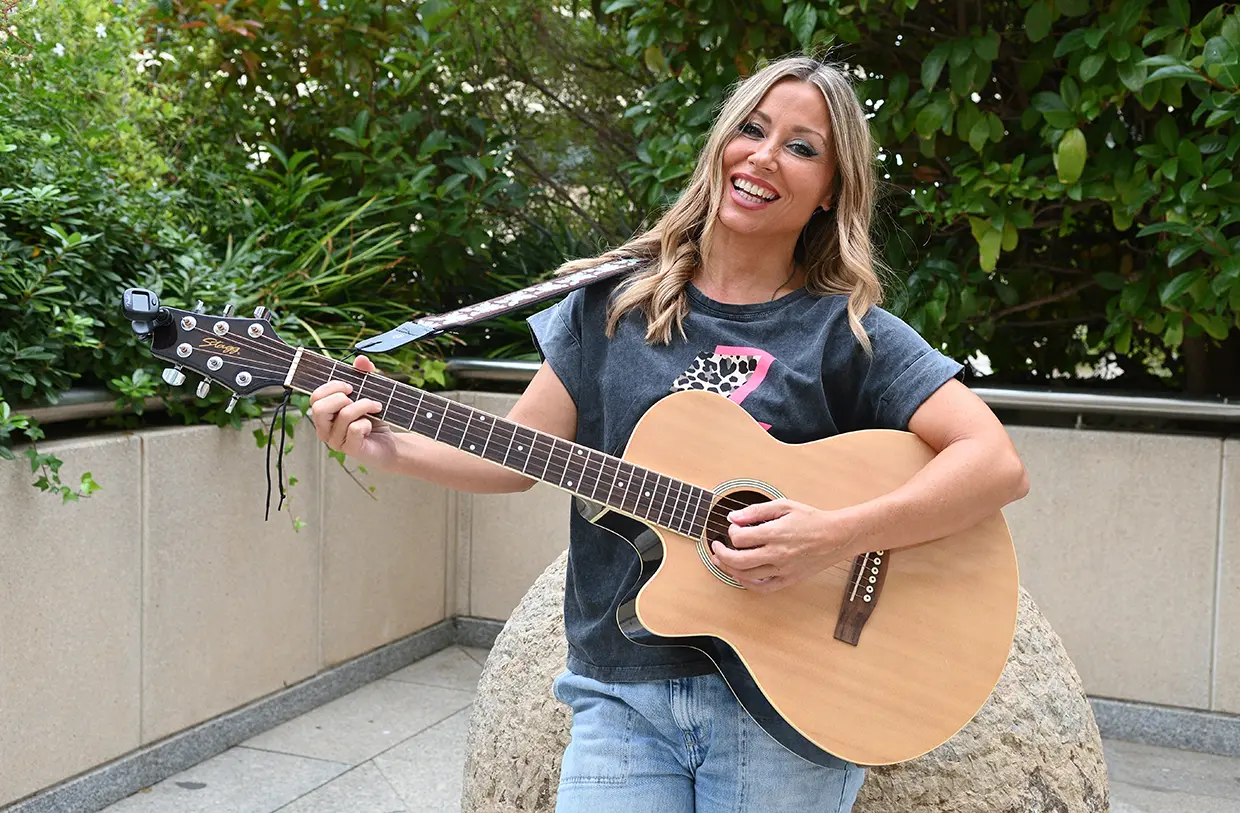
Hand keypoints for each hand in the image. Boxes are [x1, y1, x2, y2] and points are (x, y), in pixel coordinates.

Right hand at [308, 355, 397, 468]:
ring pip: (343, 415)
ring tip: (375, 407)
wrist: (389, 445)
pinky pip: (355, 429)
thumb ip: (363, 375)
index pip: (314, 397)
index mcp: (324, 415)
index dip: (332, 387)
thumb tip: (361, 358)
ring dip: (363, 406)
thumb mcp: (368, 394)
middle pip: (319, 407)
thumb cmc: (373, 420)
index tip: (350, 386)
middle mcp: (324, 429)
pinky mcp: (350, 449)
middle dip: (341, 397)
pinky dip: (367, 422)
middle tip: (357, 397)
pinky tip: (372, 425)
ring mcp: (336, 441)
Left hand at [709, 499, 854, 593]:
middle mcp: (777, 554)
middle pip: (738, 560)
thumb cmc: (812, 520)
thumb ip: (756, 511)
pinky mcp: (789, 580)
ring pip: (747, 576)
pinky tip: (740, 577)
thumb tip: (734, 517)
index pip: (740, 538)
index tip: (733, 528)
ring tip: (722, 562)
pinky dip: (747, 584)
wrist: (836, 536)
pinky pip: (763, 588)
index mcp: (775, 533)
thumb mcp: (784, 506)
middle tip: (715, 548)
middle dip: (721, 554)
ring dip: (729, 569)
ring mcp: (783, 569)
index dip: (731, 532)